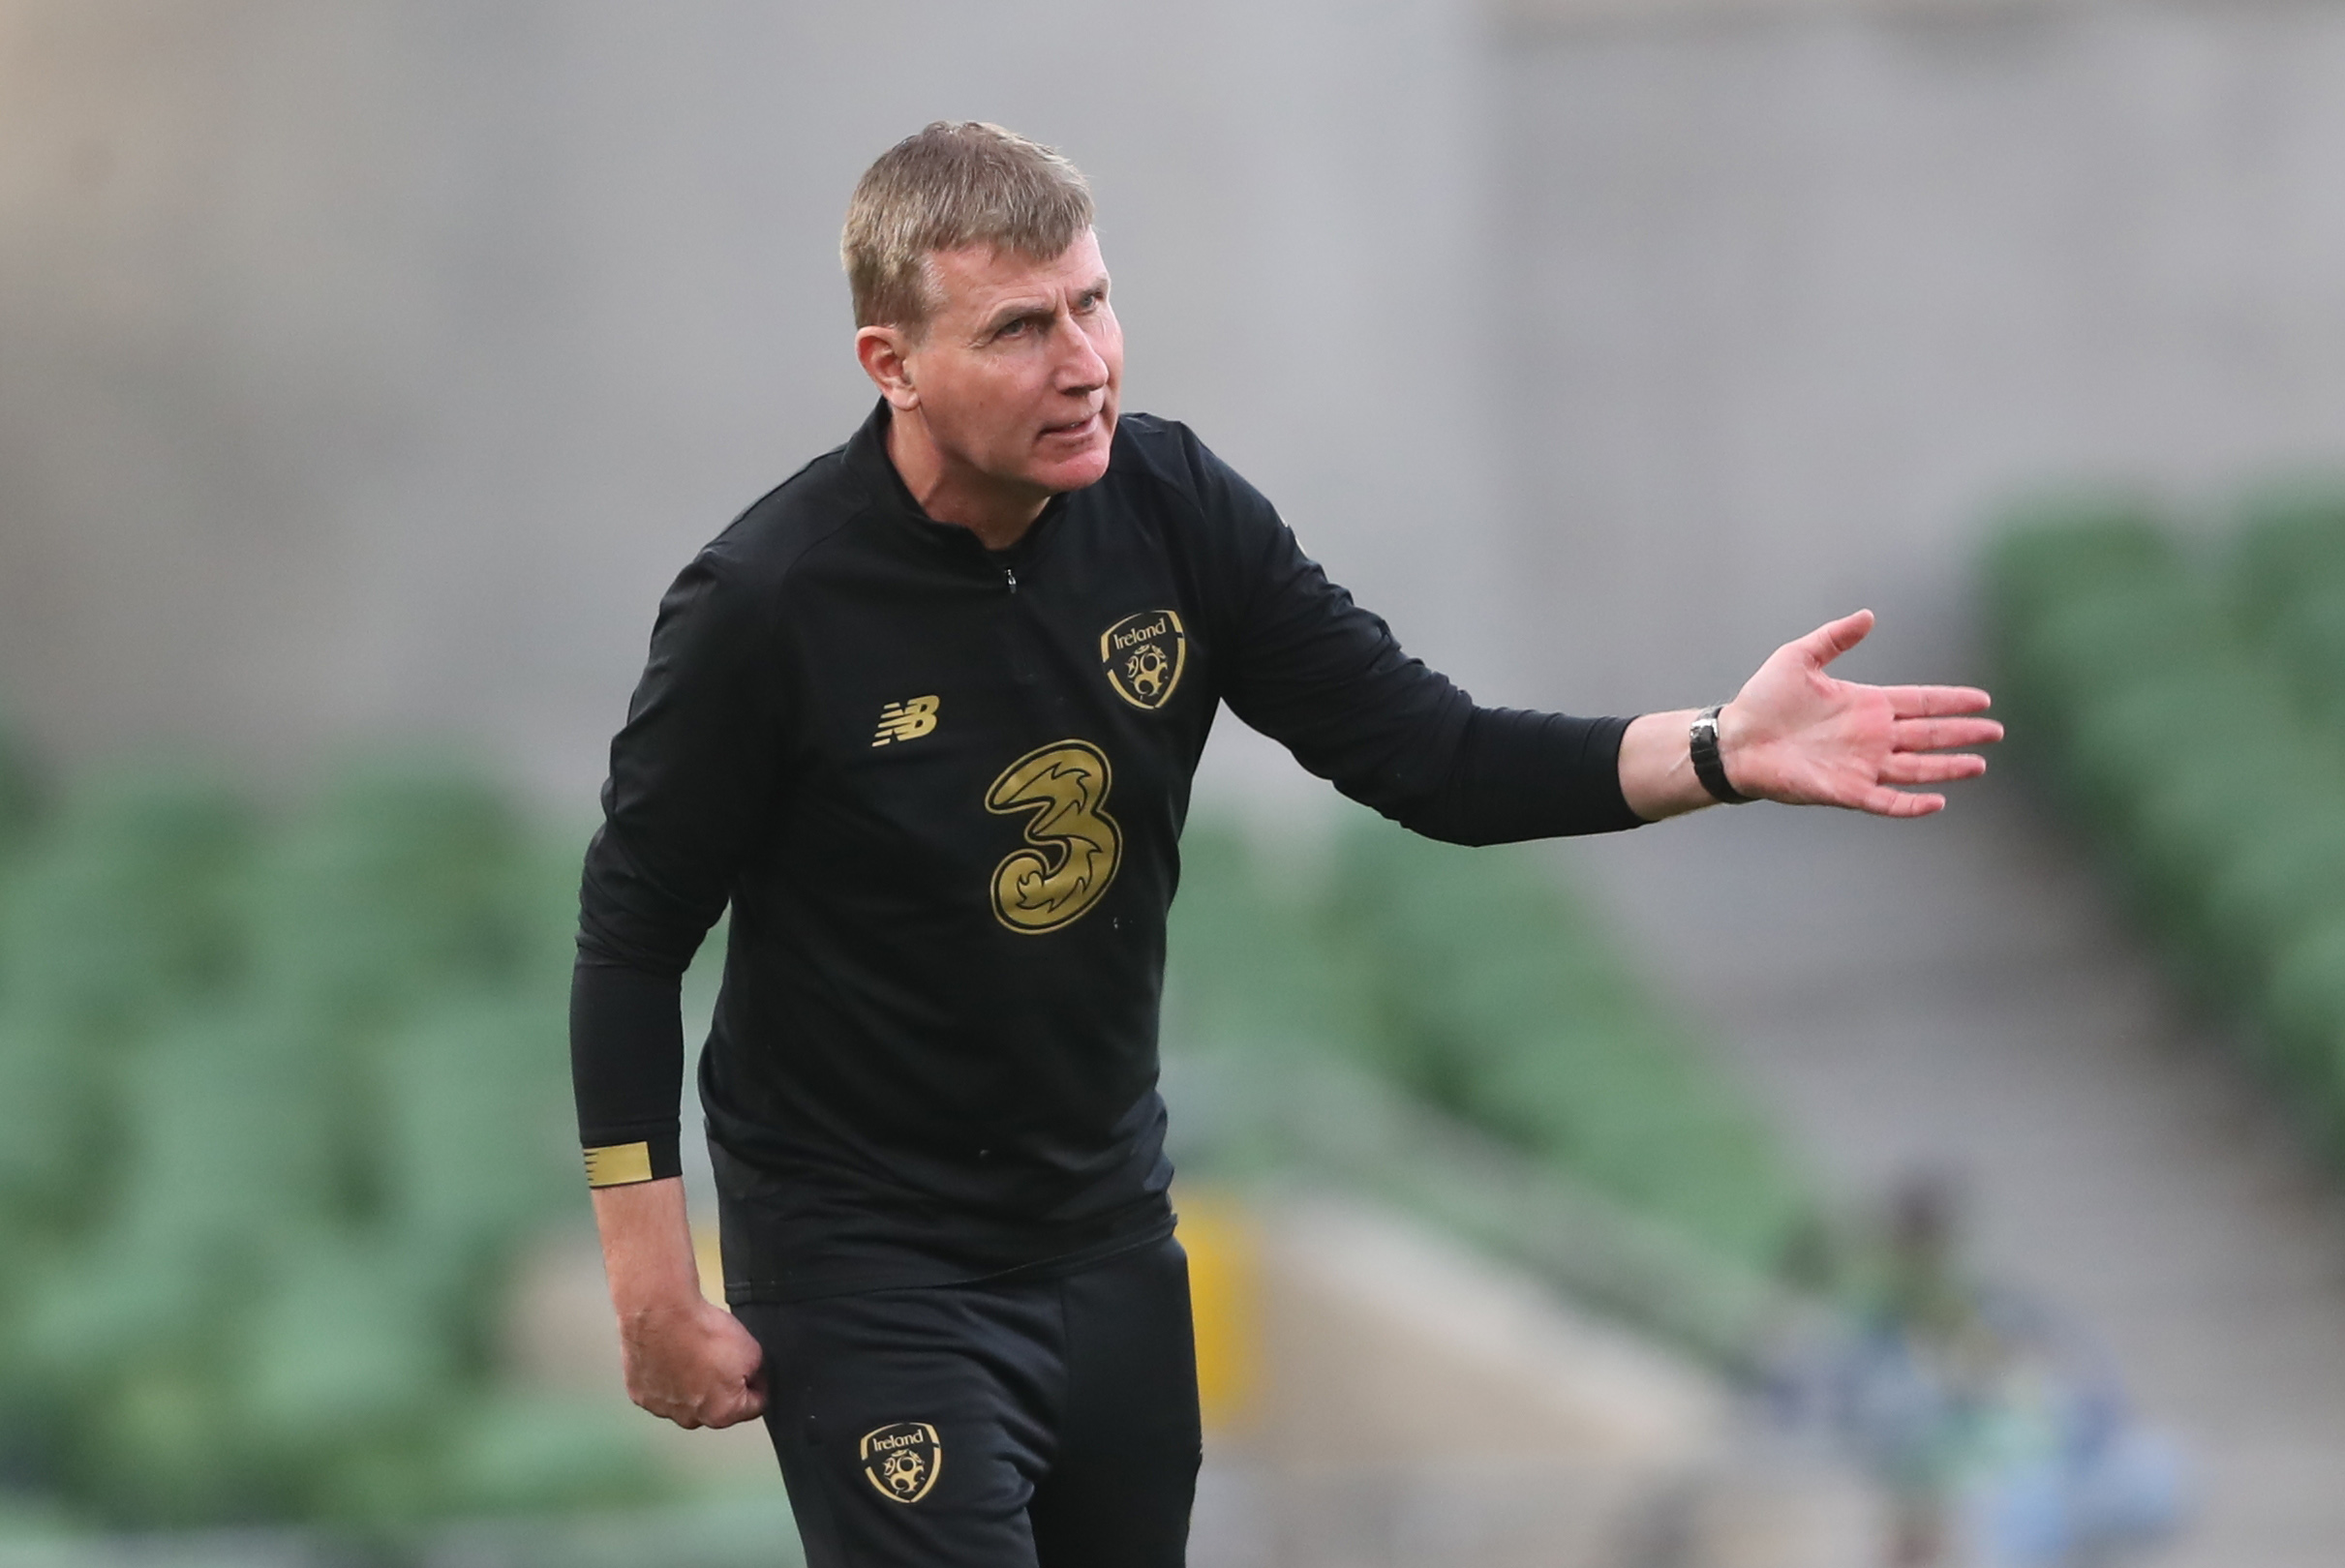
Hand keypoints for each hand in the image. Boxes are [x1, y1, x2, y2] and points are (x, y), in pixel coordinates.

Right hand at [590, 1176, 765, 1429]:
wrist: (653, 1303)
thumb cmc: (705, 1320)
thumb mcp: (747, 1344)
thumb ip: (755, 1367)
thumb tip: (756, 1376)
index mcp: (718, 1411)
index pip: (751, 1406)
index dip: (755, 1381)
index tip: (753, 1361)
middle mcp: (686, 1415)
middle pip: (715, 1405)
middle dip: (722, 1382)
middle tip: (722, 1350)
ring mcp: (657, 1403)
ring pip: (683, 1396)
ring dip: (691, 1377)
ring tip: (693, 1345)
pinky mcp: (634, 1386)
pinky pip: (658, 1383)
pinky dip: (666, 1369)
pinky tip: (669, 1347)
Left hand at [1719, 609, 2000, 816]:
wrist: (1735, 738)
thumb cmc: (1763, 700)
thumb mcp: (1799, 657)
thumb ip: (1835, 638)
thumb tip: (1868, 615)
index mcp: (1866, 704)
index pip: (1920, 701)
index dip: (1951, 701)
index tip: (1982, 700)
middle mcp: (1870, 736)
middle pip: (1928, 735)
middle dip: (1963, 734)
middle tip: (1996, 732)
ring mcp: (1861, 764)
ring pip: (1916, 768)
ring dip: (1948, 768)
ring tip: (1980, 765)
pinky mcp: (1846, 790)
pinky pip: (1886, 800)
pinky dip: (1911, 804)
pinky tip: (1937, 802)